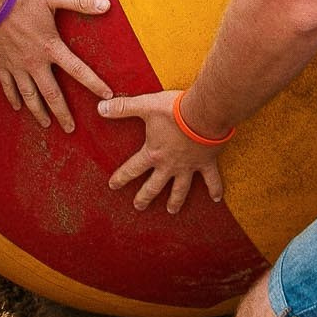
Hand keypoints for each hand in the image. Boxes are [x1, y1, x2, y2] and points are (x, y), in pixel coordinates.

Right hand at [0, 0, 112, 131]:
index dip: (94, 84)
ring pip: (29, 95)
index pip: (78, 70)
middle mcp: (34, 62)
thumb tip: (107, 5)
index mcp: (50, 47)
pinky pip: (7, 86)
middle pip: (51, 94)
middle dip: (62, 113)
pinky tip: (16, 107)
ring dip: (38, 111)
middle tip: (70, 129)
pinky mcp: (1, 63)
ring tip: (46, 124)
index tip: (107, 97)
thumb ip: (80, 2)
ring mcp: (16, 65)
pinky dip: (12, 97)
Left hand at [97, 90, 225, 213]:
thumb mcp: (146, 106)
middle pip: (154, 186)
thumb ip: (123, 108)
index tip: (113, 186)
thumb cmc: (175, 110)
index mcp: (154, 153)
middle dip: (145, 197)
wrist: (204, 113)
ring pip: (180, 189)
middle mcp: (170, 165)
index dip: (121, 177)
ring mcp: (188, 166)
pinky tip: (216, 198)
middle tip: (138, 206)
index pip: (132, 169)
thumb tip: (100, 108)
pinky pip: (211, 179)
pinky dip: (215, 189)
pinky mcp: (206, 162)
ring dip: (175, 201)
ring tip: (171, 211)